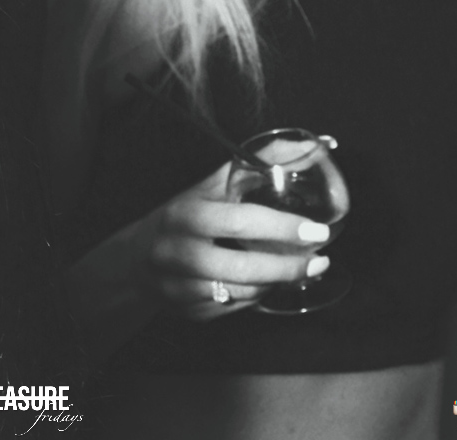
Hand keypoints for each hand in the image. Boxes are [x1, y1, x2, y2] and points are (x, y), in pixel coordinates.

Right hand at [131, 162, 330, 320]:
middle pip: (242, 269)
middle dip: (287, 268)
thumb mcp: (213, 184)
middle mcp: (178, 252)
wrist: (137, 257)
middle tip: (319, 262)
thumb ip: (258, 163)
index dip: (282, 228)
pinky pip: (231, 310)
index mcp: (188, 214)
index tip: (317, 231)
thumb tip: (308, 145)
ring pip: (240, 294)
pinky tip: (266, 284)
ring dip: (274, 284)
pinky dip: (254, 298)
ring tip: (298, 270)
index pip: (241, 222)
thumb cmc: (186, 213)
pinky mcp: (185, 312)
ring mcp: (178, 287)